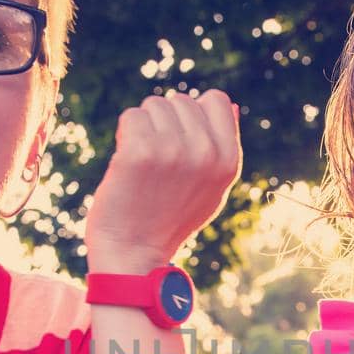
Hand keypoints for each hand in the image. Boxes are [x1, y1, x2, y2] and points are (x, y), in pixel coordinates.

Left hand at [85, 89, 240, 272]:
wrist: (133, 253)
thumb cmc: (170, 220)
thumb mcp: (212, 189)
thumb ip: (223, 147)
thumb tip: (229, 104)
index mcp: (228, 161)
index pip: (216, 100)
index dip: (194, 115)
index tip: (181, 141)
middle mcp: (206, 153)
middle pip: (181, 100)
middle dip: (165, 122)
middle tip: (157, 160)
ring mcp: (173, 151)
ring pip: (153, 106)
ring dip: (143, 128)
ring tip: (143, 164)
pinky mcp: (140, 152)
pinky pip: (132, 117)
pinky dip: (124, 135)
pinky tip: (126, 162)